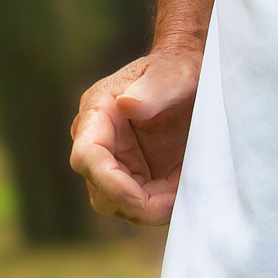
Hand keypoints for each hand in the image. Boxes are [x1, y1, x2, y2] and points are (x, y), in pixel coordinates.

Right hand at [68, 45, 200, 223]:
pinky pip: (143, 204)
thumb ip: (154, 88)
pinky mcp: (135, 177)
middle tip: (176, 201)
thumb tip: (127, 105)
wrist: (190, 78)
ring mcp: (116, 163)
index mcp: (98, 113)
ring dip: (154, 207)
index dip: (110, 182)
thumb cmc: (177, 69)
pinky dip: (164, 203)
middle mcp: (99, 142)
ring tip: (186, 184)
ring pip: (121, 205)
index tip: (141, 199)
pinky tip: (186, 183)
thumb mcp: (174, 74)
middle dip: (137, 205)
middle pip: (101, 191)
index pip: (88, 156)